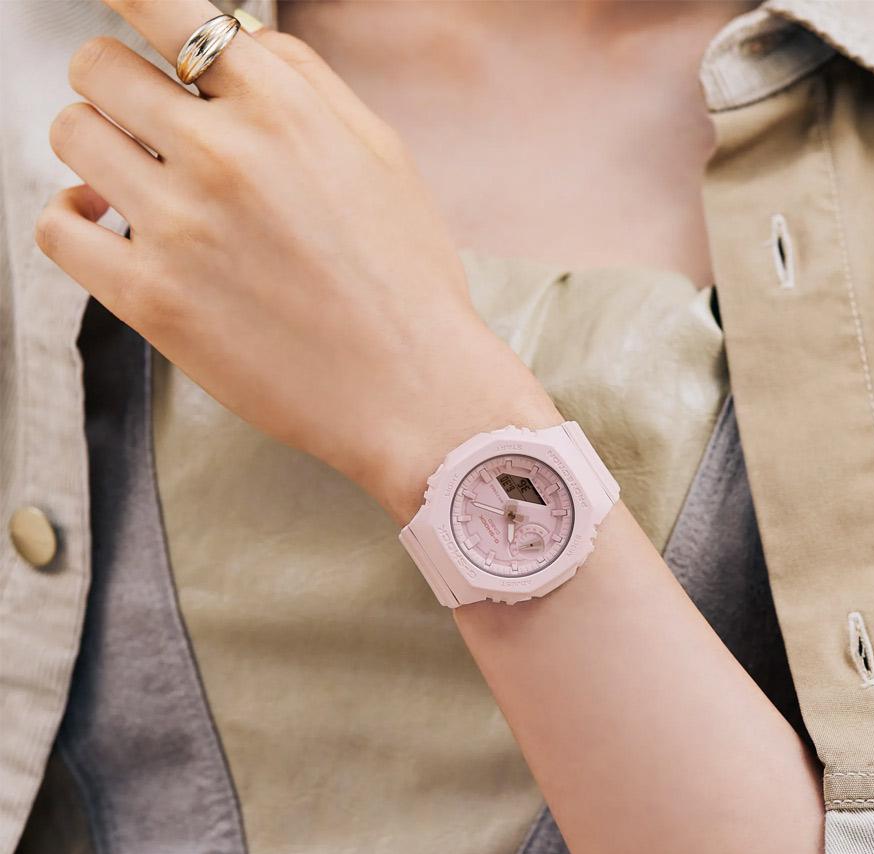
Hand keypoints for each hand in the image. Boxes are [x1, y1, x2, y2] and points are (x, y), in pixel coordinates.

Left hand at [36, 0, 558, 523]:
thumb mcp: (383, 157)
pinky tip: (105, 224)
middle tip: (148, 126)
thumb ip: (306, 84)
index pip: (162, 8)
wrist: (412, 390)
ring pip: (70, 135)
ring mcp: (179, 228)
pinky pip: (57, 228)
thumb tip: (234, 42)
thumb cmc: (408, 282)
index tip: (122, 12)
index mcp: (282, 109)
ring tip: (136, 181)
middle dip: (118, 88)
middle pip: (98, 68)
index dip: (131, 3)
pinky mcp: (151, 300)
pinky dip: (71, 217)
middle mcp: (222, 155)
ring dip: (97, 148)